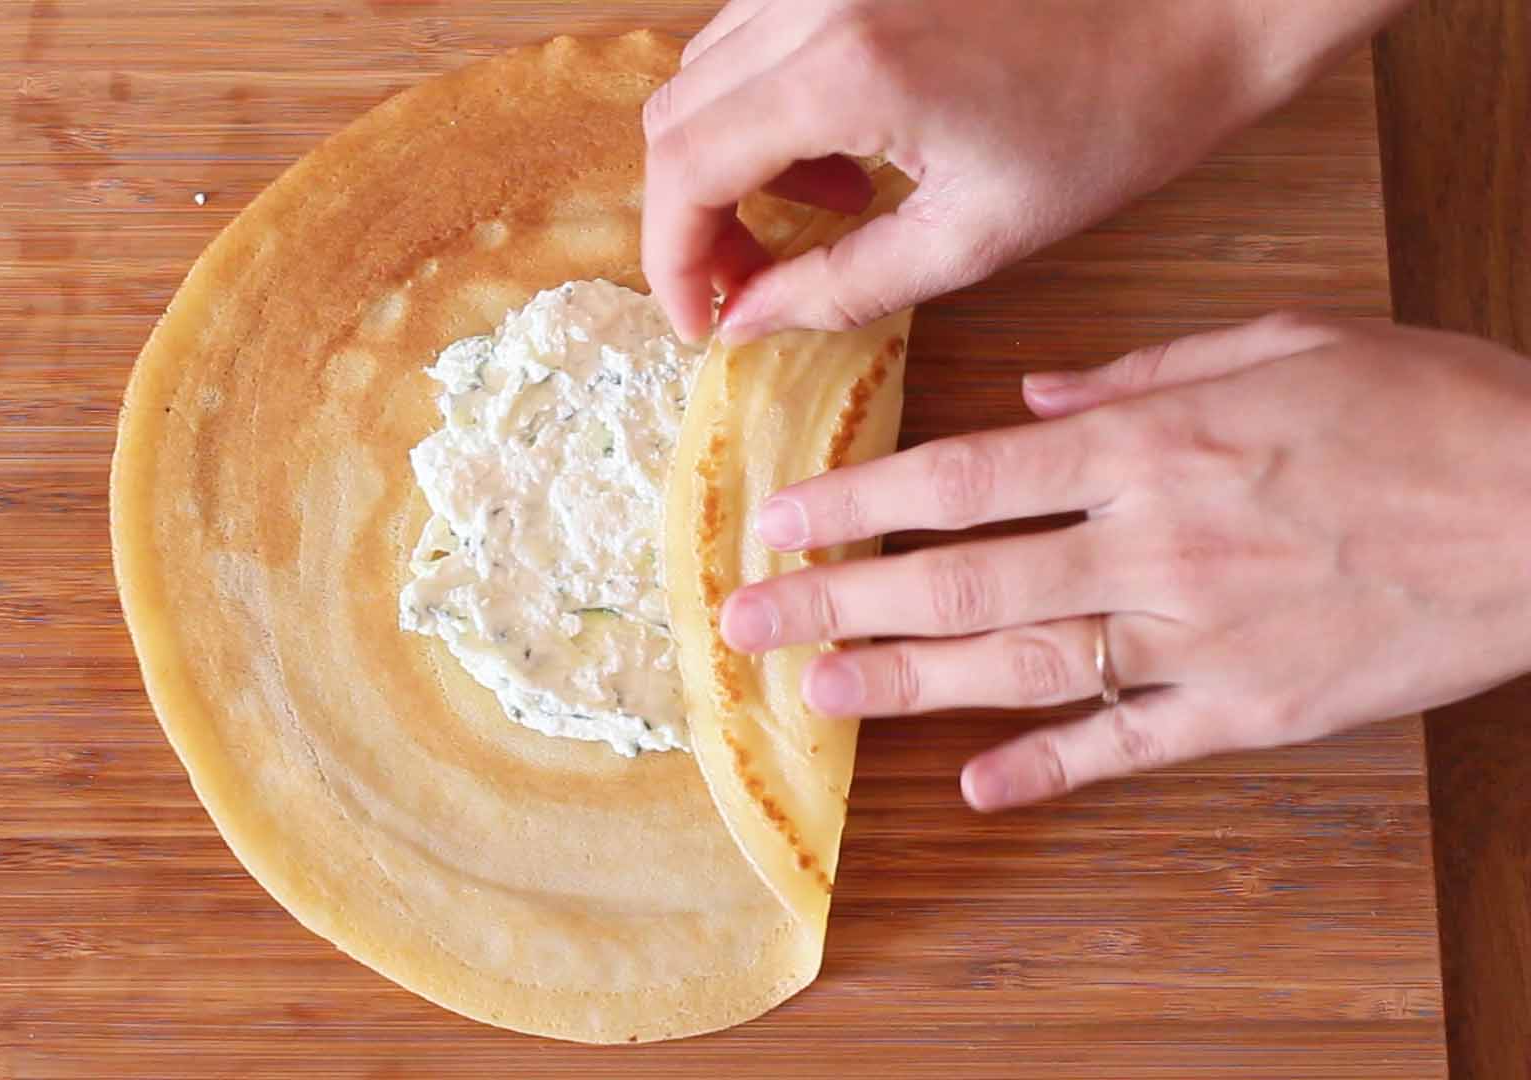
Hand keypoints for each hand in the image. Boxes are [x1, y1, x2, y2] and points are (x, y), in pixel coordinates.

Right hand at [642, 0, 1409, 342]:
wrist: (1195, 7)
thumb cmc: (1110, 122)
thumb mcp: (974, 239)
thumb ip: (840, 288)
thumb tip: (748, 322)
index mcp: (844, 71)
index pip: (687, 170)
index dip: (675, 259)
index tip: (705, 319)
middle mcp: (817, 0)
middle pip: (676, 118)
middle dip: (694, 216)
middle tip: (750, 281)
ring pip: (706, 72)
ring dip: (728, 158)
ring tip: (821, 210)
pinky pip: (753, 32)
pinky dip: (763, 103)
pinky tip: (841, 143)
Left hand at [716, 314, 1530, 809]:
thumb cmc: (1428, 408)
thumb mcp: (1282, 344)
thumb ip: (1139, 375)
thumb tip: (1026, 404)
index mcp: (1153, 446)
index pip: (964, 480)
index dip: (860, 504)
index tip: (783, 520)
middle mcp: (1156, 542)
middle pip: (963, 580)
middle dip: (842, 600)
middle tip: (747, 622)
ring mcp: (1201, 633)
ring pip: (1024, 665)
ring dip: (910, 684)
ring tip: (819, 696)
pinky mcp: (1253, 707)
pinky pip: (1131, 745)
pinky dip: (1053, 767)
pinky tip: (979, 788)